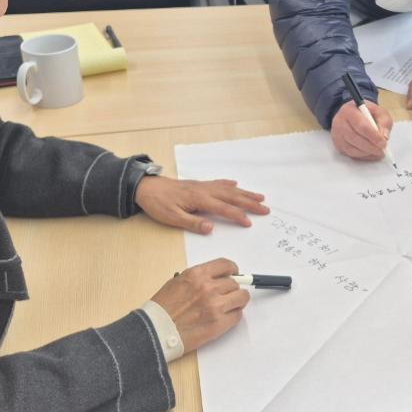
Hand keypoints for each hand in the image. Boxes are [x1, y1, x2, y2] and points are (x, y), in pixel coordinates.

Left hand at [135, 175, 268, 231]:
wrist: (146, 187)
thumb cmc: (158, 204)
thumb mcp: (172, 218)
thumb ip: (192, 223)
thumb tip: (210, 228)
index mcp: (200, 199)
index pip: (224, 209)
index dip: (238, 216)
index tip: (249, 222)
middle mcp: (204, 190)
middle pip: (232, 197)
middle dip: (250, 202)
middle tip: (265, 208)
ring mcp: (202, 186)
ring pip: (229, 189)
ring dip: (245, 193)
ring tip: (259, 197)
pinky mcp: (198, 185)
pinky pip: (219, 183)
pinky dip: (229, 184)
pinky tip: (235, 184)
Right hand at [150, 258, 248, 351]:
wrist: (154, 331)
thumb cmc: (162, 309)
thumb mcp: (177, 282)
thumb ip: (198, 278)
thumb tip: (217, 279)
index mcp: (197, 275)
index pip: (226, 265)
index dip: (232, 269)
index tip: (234, 274)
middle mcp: (208, 288)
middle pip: (234, 283)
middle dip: (231, 288)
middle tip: (226, 295)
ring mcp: (215, 306)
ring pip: (241, 298)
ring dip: (237, 301)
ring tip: (229, 305)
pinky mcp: (219, 324)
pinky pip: (237, 315)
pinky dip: (233, 315)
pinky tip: (224, 317)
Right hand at [331, 99, 393, 159]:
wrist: (354, 115)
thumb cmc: (367, 113)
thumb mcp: (379, 112)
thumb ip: (384, 122)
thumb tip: (384, 137)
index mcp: (350, 110)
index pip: (361, 126)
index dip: (373, 136)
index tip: (383, 143)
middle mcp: (340, 122)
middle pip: (355, 138)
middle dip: (371, 147)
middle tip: (382, 150)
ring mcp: (337, 135)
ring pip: (351, 148)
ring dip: (367, 153)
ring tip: (378, 152)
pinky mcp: (338, 145)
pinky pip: (350, 154)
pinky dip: (363, 156)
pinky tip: (371, 154)